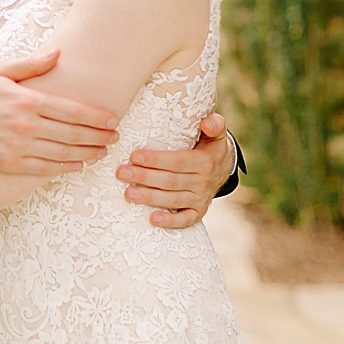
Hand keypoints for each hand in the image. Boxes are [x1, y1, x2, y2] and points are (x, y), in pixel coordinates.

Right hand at [0, 48, 119, 174]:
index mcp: (26, 100)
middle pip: (73, 133)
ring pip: (63, 153)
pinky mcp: (10, 163)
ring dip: (88, 153)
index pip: (71, 111)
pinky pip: (45, 169)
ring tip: (103, 151)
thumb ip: (32, 64)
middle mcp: (25, 125)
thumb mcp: (0, 71)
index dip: (95, 117)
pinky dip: (65, 167)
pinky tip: (78, 164)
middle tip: (115, 136)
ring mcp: (18, 146)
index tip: (112, 119)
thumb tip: (58, 53)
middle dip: (98, 136)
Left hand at [118, 111, 233, 229]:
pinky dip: (170, 222)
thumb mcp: (216, 134)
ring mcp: (201, 199)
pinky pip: (185, 220)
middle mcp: (203, 182)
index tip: (134, 156)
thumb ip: (215, 125)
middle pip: (170, 181)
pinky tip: (152, 219)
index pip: (177, 161)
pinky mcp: (199, 212)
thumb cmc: (209, 146)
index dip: (156, 160)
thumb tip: (207, 121)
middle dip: (144, 177)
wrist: (223, 168)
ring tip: (128, 193)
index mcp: (204, 162)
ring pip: (173, 200)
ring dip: (150, 198)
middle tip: (120, 173)